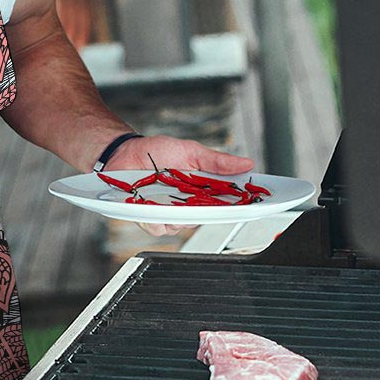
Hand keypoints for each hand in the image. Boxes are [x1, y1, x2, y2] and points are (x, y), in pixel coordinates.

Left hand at [105, 135, 254, 237]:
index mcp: (202, 190)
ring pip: (182, 226)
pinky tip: (150, 204)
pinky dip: (155, 217)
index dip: (241, 206)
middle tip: (201, 197)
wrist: (125, 153)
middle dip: (207, 211)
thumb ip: (217, 161)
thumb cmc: (157, 152)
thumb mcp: (191, 151)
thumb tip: (246, 163)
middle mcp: (188, 205)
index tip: (253, 204)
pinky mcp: (149, 218)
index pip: (227, 203)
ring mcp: (168, 213)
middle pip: (206, 218)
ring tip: (167, 194)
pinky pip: (158, 227)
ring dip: (177, 213)